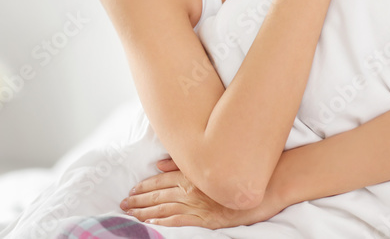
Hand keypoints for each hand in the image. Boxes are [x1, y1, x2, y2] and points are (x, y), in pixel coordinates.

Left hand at [119, 158, 289, 228]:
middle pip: (158, 194)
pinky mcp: (207, 219)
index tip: (131, 190)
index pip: (160, 180)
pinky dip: (163, 223)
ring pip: (164, 208)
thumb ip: (184, 164)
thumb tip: (159, 164)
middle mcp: (191, 188)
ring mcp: (198, 204)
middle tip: (122, 205)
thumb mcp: (212, 163)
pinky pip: (179, 221)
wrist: (267, 184)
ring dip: (144, 212)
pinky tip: (151, 225)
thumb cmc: (242, 171)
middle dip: (138, 200)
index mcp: (192, 174)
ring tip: (129, 216)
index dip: (143, 186)